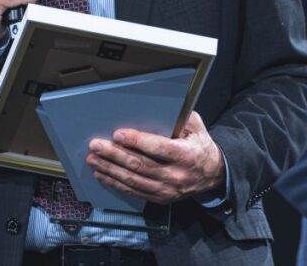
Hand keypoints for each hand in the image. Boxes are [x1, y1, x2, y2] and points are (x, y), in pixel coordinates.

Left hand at [86, 111, 224, 204]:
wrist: (213, 175)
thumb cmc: (200, 146)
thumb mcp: (197, 127)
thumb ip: (181, 118)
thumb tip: (160, 108)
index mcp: (186, 155)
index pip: (158, 148)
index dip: (136, 141)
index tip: (118, 134)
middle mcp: (175, 175)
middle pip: (140, 165)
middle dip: (115, 154)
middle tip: (97, 145)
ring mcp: (167, 189)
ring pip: (133, 180)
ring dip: (110, 170)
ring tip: (94, 160)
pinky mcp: (160, 198)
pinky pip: (134, 192)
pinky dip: (116, 183)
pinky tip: (103, 175)